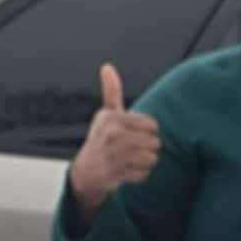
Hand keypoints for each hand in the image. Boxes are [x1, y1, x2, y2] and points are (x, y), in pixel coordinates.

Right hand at [69, 64, 160, 221]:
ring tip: (131, 159)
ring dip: (145, 161)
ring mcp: (113, 155)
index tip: (134, 133)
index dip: (148, 131)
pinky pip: (144, 174)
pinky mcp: (115, 174)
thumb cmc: (102, 138)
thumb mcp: (106, 114)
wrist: (86, 170)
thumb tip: (107, 67)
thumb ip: (112, 91)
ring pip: (152, 158)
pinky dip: (140, 174)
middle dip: (148, 147)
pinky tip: (127, 170)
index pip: (152, 125)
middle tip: (132, 148)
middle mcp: (111, 135)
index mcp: (112, 118)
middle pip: (154, 142)